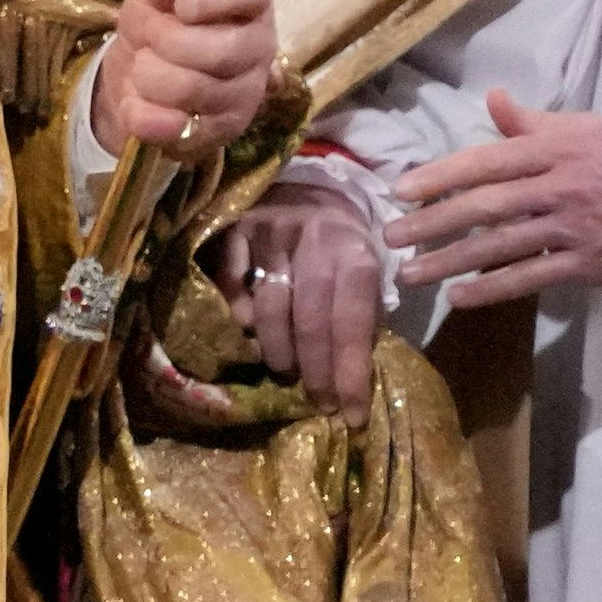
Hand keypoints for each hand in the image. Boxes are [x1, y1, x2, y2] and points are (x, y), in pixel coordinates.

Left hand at [93, 0, 276, 160]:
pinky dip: (143, 115)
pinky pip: (176, 127)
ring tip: (143, 68)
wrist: (136, 75)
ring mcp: (247, 93)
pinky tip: (138, 103)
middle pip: (220, 49)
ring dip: (148, 76)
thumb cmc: (157, 19)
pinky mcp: (224, 132)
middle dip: (165, 43)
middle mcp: (261, 46)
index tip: (181, 6)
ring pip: (192, 89)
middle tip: (149, 38)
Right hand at [208, 182, 381, 413]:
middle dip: (315, 370)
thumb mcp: (369, 271)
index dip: (350, 372)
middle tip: (318, 403)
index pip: (352, 322)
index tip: (350, 414)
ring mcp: (274, 232)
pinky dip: (237, 306)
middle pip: (311, 319)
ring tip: (285, 371)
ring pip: (271, 304)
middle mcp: (317, 241)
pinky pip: (232, 277)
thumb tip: (353, 380)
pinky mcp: (239, 226)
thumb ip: (362, 316)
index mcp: (356, 254)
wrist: (315, 187)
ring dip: (277, 348)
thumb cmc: (345, 244)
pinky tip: (246, 329)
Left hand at [387, 91, 601, 310]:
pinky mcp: (588, 264)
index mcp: (558, 148)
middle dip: (431, 222)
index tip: (400, 190)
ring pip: (500, 245)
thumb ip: (536, 123)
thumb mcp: (592, 128)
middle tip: (389, 237)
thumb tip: (493, 100)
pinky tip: (459, 297)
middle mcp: (560, 186)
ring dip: (450, 261)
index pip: (486, 160)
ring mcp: (574, 227)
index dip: (440, 176)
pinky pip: (532, 277)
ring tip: (411, 275)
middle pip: (484, 205)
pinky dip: (493, 289)